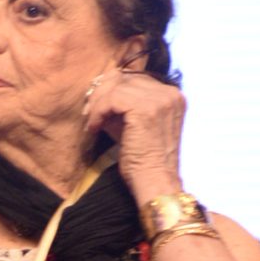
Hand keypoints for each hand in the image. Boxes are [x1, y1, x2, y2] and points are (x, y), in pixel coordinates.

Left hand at [83, 65, 185, 211]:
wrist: (154, 182)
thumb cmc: (142, 161)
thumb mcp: (132, 127)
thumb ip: (120, 108)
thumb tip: (96, 96)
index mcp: (171, 96)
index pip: (135, 78)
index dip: (110, 89)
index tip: (95, 108)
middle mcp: (170, 93)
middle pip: (125, 78)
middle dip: (101, 93)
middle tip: (88, 113)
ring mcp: (161, 99)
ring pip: (117, 86)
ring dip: (98, 104)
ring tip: (91, 122)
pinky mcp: (147, 109)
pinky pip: (112, 99)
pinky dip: (98, 112)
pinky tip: (94, 127)